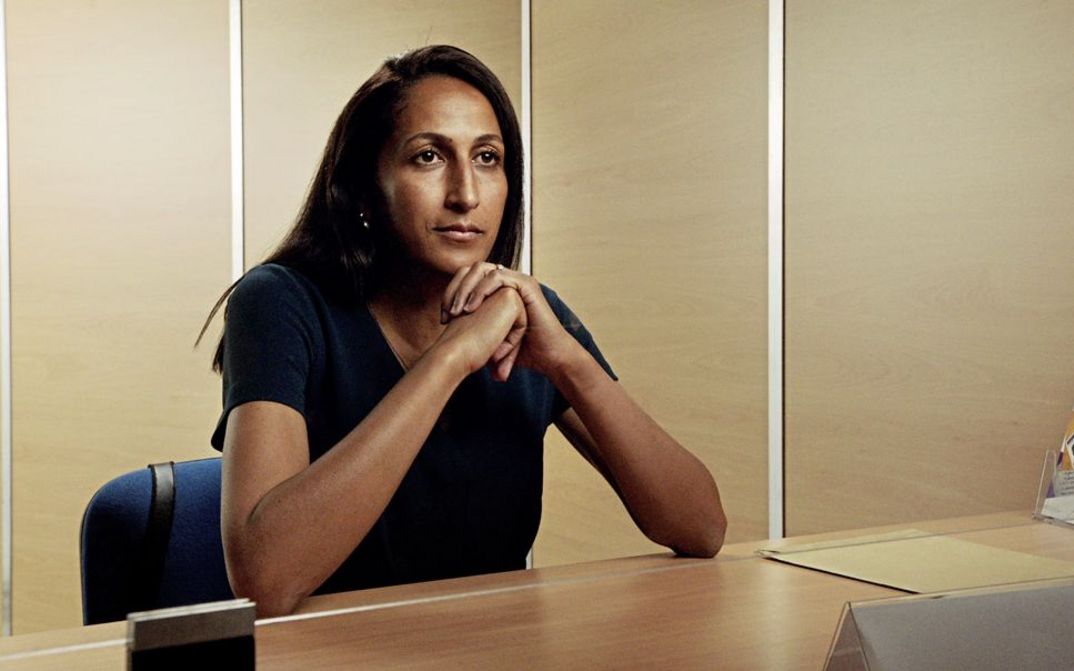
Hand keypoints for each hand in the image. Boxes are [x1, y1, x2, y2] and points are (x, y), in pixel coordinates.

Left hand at [442, 263, 571, 377]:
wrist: (548, 358)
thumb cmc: (522, 351)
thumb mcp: (490, 340)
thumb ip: (473, 334)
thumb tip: (450, 342)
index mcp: (497, 290)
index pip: (465, 279)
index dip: (450, 294)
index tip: (444, 318)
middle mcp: (507, 281)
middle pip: (470, 270)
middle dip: (455, 290)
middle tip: (447, 313)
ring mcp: (517, 280)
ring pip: (481, 269)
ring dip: (466, 289)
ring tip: (458, 311)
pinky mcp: (526, 284)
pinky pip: (497, 276)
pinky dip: (481, 290)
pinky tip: (471, 308)